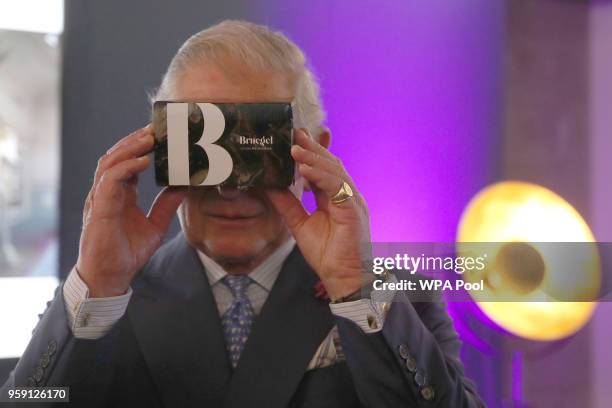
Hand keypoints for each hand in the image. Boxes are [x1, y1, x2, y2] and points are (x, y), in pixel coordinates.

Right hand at [76, 126, 185, 296]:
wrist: (110, 278)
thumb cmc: (127, 253)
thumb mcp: (155, 226)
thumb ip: (166, 205)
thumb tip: (184, 187)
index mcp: (119, 195)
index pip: (127, 163)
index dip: (140, 148)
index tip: (159, 135)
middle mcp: (107, 193)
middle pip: (116, 157)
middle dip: (134, 140)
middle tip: (156, 128)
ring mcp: (101, 200)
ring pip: (110, 163)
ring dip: (129, 148)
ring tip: (149, 138)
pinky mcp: (100, 210)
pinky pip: (110, 182)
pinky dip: (125, 168)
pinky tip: (143, 161)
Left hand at [266, 129, 370, 300]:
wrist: (343, 277)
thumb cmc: (327, 254)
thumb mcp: (300, 224)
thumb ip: (288, 204)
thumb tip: (269, 186)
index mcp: (335, 197)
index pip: (324, 168)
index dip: (311, 152)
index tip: (295, 138)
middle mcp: (346, 194)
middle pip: (330, 163)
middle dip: (312, 147)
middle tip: (294, 133)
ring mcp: (352, 200)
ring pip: (334, 170)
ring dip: (313, 158)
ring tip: (294, 148)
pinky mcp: (353, 209)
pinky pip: (337, 185)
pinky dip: (321, 175)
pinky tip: (304, 169)